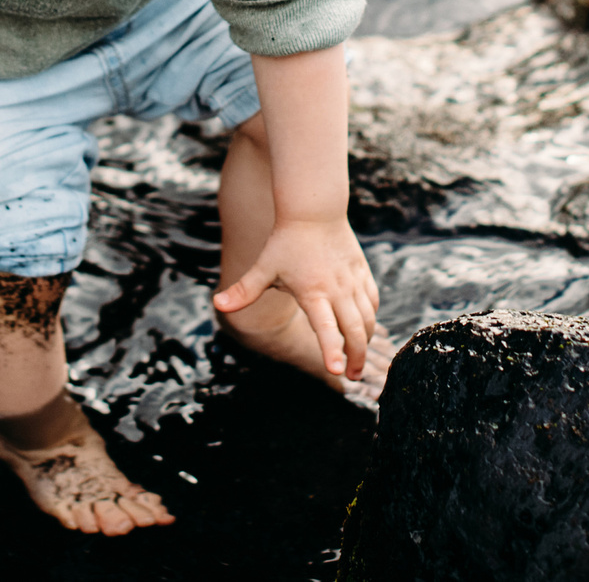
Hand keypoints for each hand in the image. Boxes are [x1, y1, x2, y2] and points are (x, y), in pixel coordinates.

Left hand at [213, 216, 380, 381]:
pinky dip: (370, 320)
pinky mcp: (363, 273)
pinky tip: (363, 328)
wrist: (314, 210)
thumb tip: (216, 303)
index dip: (332, 350)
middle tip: (351, 377)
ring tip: (356, 361)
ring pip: (368, 319)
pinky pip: (372, 303)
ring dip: (366, 342)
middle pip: (355, 330)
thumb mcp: (264, 267)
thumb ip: (243, 290)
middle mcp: (337, 290)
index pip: (326, 327)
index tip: (337, 372)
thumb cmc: (286, 242)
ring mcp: (353, 281)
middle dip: (356, 357)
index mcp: (313, 292)